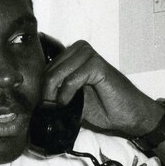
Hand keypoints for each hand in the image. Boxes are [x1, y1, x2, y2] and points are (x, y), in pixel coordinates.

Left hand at [41, 40, 163, 136]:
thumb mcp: (72, 100)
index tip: (45, 104)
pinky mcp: (98, 64)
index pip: (45, 68)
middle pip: (48, 70)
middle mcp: (80, 50)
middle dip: (46, 92)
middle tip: (52, 108)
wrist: (127, 114)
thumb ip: (56, 92)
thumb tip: (36, 99)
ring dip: (55, 93)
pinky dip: (67, 92)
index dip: (41, 88)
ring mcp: (89, 56)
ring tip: (61, 105)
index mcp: (72, 56)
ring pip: (57, 72)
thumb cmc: (103, 107)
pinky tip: (69, 101)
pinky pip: (72, 78)